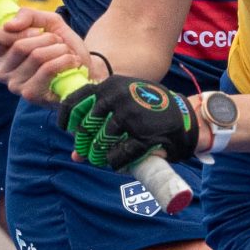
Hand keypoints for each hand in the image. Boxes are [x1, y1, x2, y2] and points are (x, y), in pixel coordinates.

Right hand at [0, 7, 88, 104]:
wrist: (86, 69)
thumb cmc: (63, 45)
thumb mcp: (48, 22)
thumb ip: (28, 15)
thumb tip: (9, 25)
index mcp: (2, 53)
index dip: (20, 30)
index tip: (38, 31)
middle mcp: (4, 71)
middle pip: (20, 46)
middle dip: (48, 39)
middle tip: (59, 43)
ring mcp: (15, 85)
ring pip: (36, 56)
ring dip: (60, 49)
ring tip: (68, 53)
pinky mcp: (30, 95)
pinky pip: (47, 69)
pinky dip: (65, 61)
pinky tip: (72, 63)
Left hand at [60, 76, 198, 170]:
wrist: (183, 117)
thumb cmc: (149, 107)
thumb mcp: (125, 99)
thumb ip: (99, 117)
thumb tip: (75, 153)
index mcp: (109, 85)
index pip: (74, 100)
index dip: (66, 118)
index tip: (66, 130)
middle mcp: (117, 98)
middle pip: (86, 126)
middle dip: (85, 143)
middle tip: (89, 151)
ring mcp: (130, 116)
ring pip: (101, 142)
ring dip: (99, 154)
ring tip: (101, 158)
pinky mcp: (142, 135)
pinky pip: (118, 156)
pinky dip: (115, 163)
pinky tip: (117, 163)